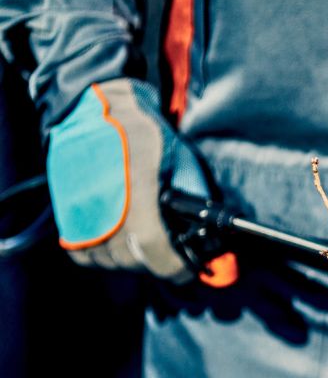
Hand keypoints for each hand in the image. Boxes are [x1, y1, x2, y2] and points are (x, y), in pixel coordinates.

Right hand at [46, 78, 212, 282]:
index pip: (154, 248)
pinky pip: (82, 253)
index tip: (188, 268)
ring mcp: (79, 210)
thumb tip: (212, 234)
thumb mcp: (183, 160)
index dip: (176, 267)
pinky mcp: (64, 211)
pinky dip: (102, 256)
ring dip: (131, 262)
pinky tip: (119, 243)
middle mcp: (104, 205)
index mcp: (138, 190)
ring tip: (146, 247)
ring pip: (108, 261)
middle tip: (171, 255)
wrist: (94, 108)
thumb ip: (195, 198)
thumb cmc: (145, 133)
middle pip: (131, 261)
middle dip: (157, 264)